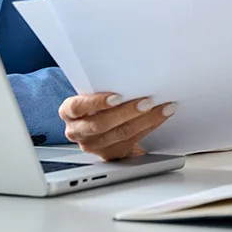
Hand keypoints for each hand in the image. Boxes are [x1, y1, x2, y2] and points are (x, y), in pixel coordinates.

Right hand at [59, 93, 175, 160]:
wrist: (94, 121)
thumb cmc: (93, 103)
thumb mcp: (90, 94)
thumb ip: (101, 89)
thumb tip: (130, 76)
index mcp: (69, 112)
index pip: (78, 107)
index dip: (97, 102)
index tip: (117, 97)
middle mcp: (77, 131)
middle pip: (102, 124)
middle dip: (128, 112)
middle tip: (148, 101)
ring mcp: (92, 146)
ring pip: (121, 135)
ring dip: (145, 121)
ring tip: (162, 109)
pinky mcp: (109, 154)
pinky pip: (131, 142)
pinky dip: (148, 128)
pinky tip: (159, 119)